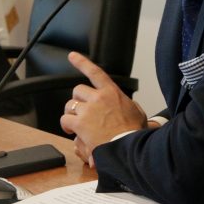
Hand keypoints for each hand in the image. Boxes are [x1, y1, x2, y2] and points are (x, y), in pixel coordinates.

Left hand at [60, 51, 147, 165]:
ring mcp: (88, 110)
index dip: (82, 62)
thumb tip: (126, 106)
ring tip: (76, 124)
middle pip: (78, 91)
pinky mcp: (80, 123)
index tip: (72, 56)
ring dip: (71, 114)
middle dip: (77, 100)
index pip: (95, 72)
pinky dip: (66, 126)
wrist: (129, 148)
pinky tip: (72, 132)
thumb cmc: (134, 133)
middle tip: (80, 112)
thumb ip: (128, 105)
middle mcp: (98, 98)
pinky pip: (65, 120)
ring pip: (70, 106)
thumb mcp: (137, 113)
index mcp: (112, 92)